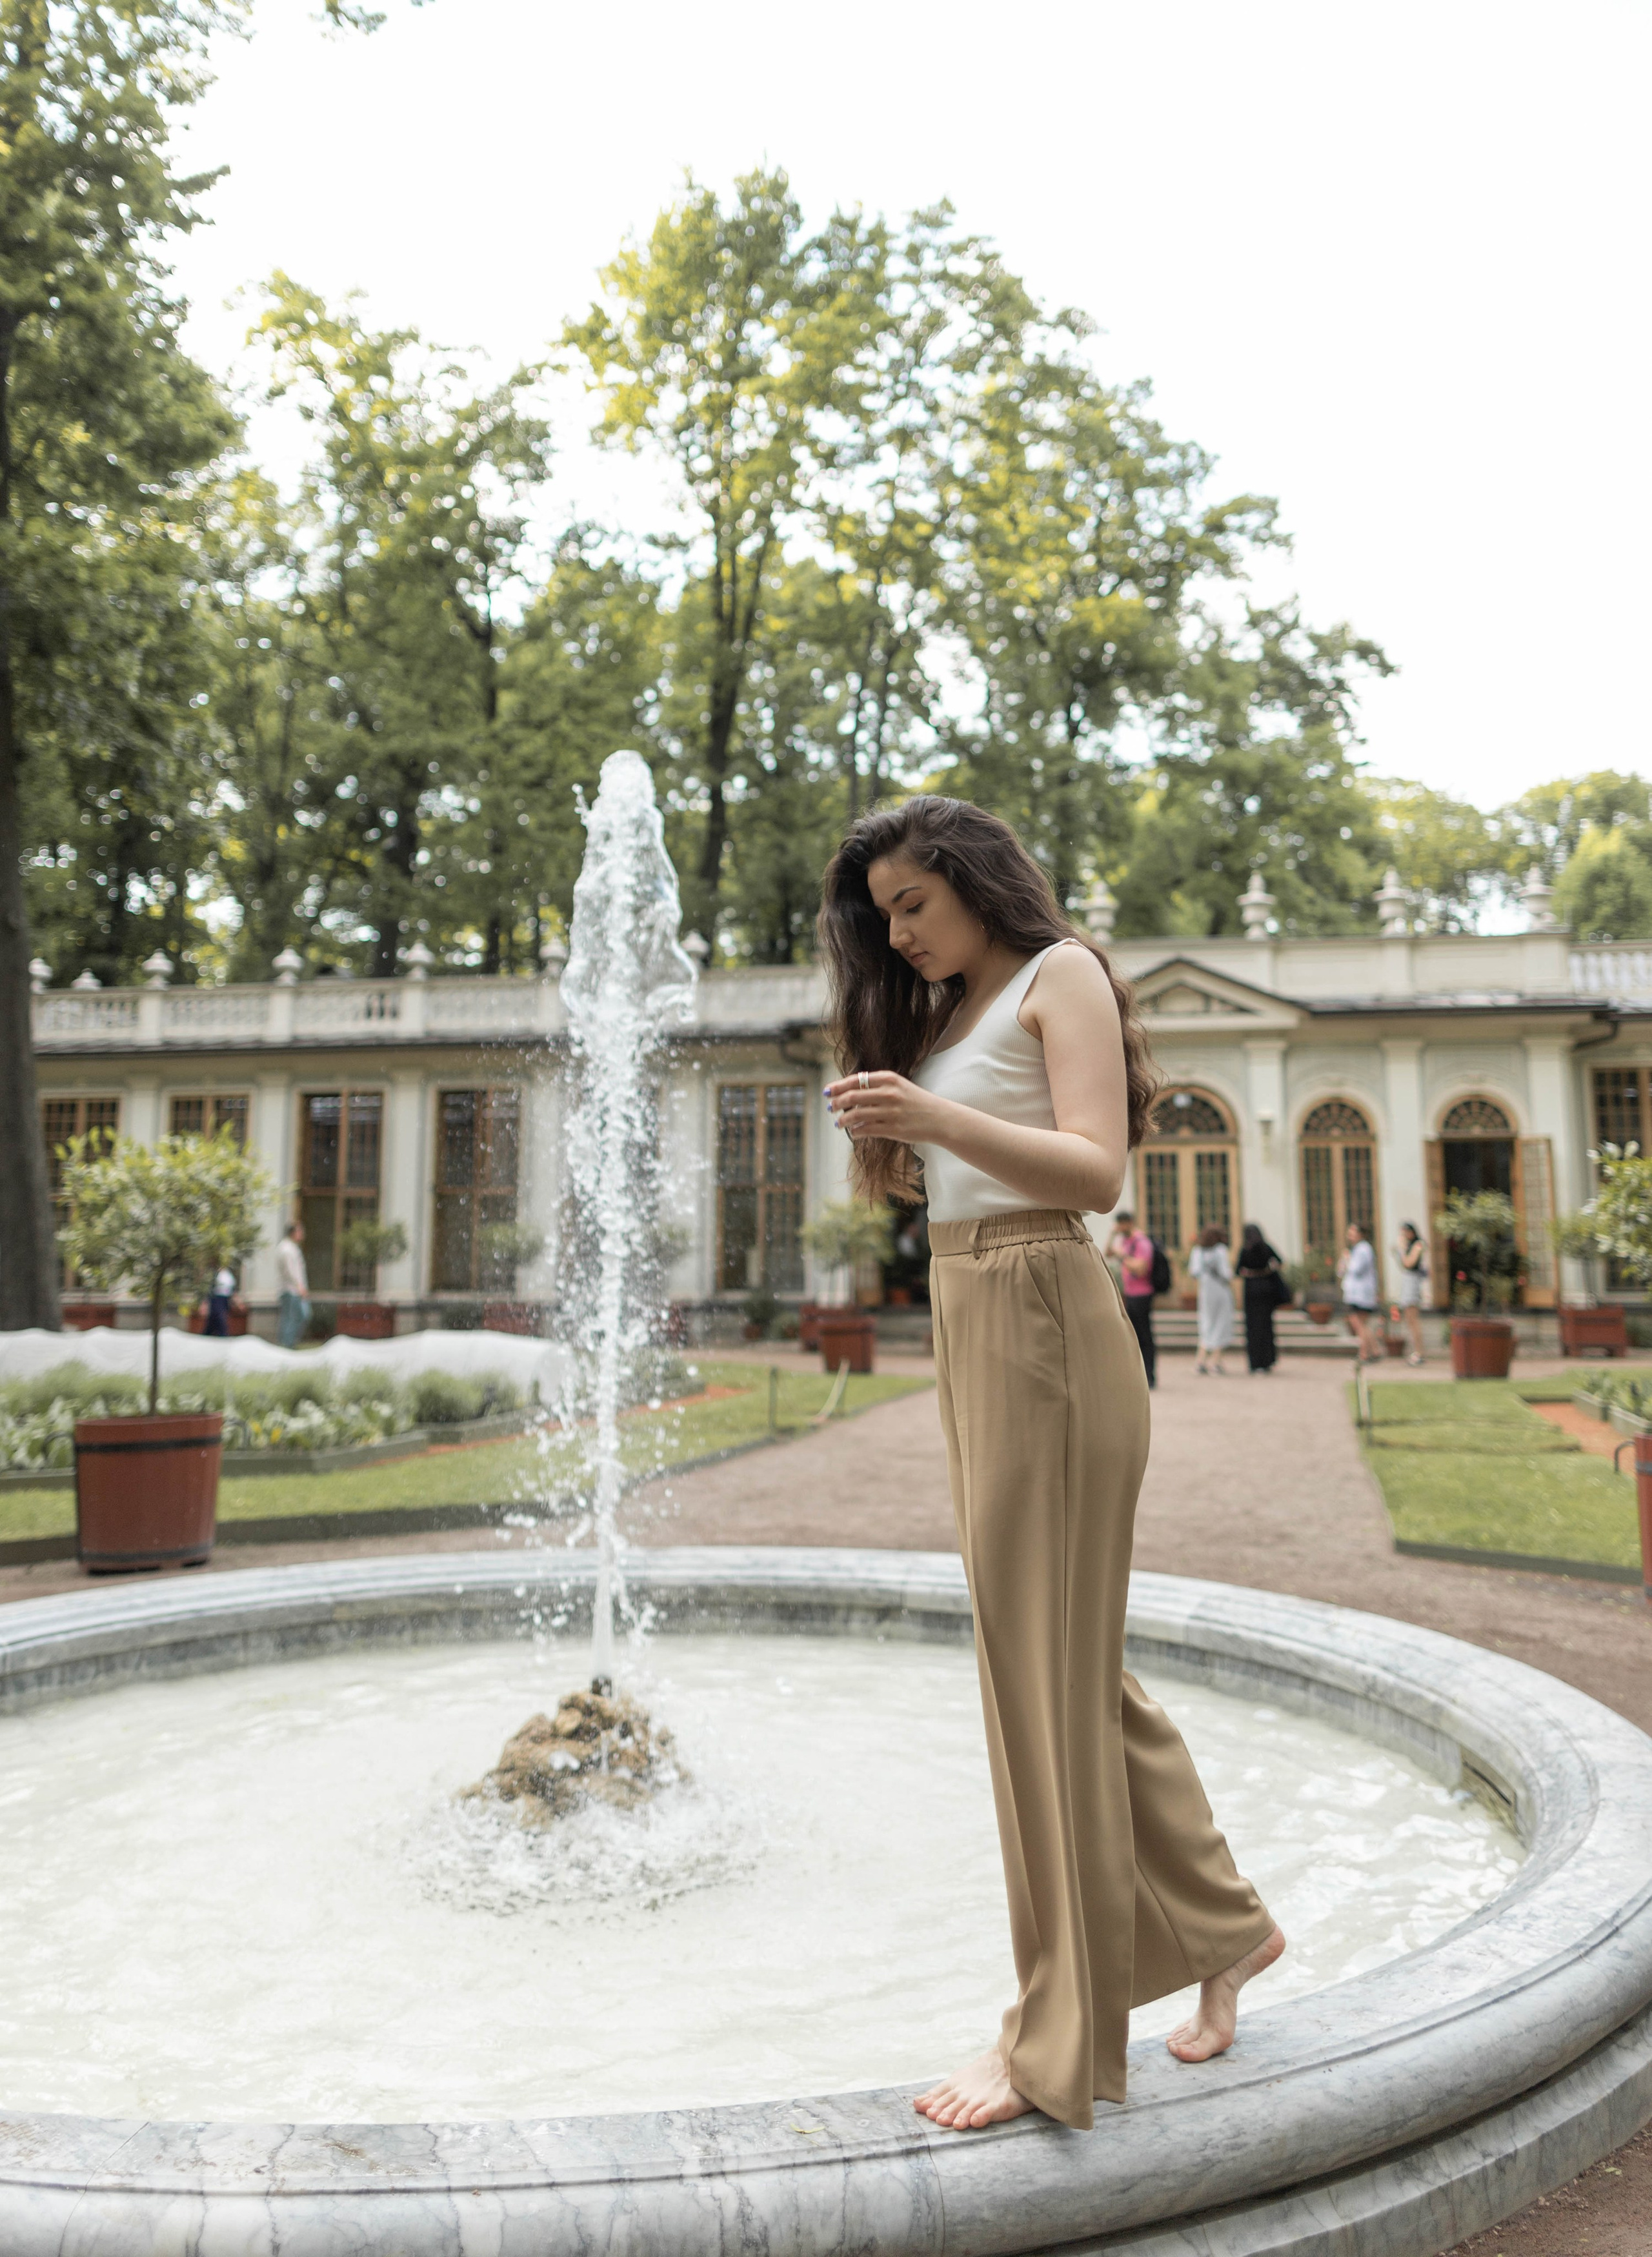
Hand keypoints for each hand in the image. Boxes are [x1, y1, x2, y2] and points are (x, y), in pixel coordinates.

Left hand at [825, 1070, 940, 1143]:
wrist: (940, 1118)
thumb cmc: (916, 1102)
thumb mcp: (899, 1086)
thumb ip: (877, 1086)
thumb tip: (849, 1092)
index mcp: (889, 1078)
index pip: (856, 1080)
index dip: (838, 1086)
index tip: (828, 1091)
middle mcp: (889, 1093)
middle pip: (852, 1096)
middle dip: (836, 1103)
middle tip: (830, 1108)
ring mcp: (891, 1111)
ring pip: (856, 1115)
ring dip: (843, 1120)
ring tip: (838, 1123)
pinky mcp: (893, 1128)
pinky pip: (865, 1130)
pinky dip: (855, 1131)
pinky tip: (853, 1132)